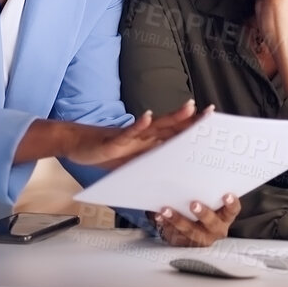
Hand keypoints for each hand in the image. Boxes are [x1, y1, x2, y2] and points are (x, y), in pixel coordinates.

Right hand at [28, 101, 203, 169]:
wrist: (76, 144)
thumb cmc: (103, 153)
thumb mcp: (130, 164)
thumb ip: (148, 166)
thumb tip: (168, 178)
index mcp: (146, 142)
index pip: (173, 134)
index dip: (192, 130)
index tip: (212, 126)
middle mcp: (141, 136)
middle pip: (170, 126)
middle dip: (190, 120)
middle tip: (211, 113)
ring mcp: (129, 136)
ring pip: (154, 125)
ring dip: (172, 117)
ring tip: (189, 109)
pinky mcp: (113, 141)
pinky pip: (128, 132)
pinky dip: (138, 125)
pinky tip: (148, 117)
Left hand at [153, 193, 241, 246]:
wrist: (191, 227)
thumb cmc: (203, 207)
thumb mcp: (208, 201)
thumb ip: (206, 192)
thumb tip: (195, 172)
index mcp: (225, 217)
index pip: (232, 211)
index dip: (231, 204)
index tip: (226, 195)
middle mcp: (216, 230)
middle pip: (212, 224)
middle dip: (203, 214)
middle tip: (194, 204)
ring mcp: (200, 238)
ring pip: (190, 231)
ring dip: (178, 220)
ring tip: (166, 210)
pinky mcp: (185, 242)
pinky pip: (175, 235)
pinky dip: (165, 225)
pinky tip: (159, 216)